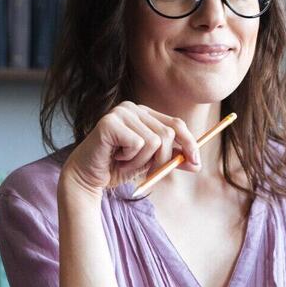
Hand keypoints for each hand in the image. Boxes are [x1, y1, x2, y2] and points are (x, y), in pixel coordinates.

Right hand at [58, 101, 201, 201]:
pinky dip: (130, 159)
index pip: (176, 124)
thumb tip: (197, 164)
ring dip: (141, 162)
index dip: (189, 143)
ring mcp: (120, 113)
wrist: (88, 178)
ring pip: (154, 142)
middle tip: (146, 170)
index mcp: (144, 114)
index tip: (195, 164)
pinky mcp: (109, 122)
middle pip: (167, 134)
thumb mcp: (151, 164)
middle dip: (161, 159)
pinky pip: (138, 144)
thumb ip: (172, 159)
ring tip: (125, 162)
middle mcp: (133, 108)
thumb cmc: (117, 168)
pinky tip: (116, 157)